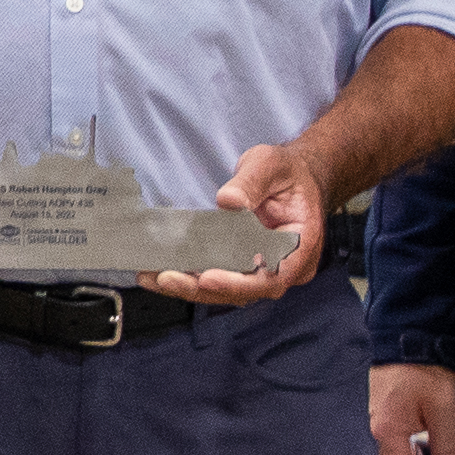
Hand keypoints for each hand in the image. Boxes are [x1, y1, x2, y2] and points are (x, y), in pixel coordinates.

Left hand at [161, 140, 323, 309]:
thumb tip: (229, 201)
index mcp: (301, 245)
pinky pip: (218, 276)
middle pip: (244, 290)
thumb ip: (252, 182)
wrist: (294, 177)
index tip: (208, 277)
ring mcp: (264, 269)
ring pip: (227, 288)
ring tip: (153, 277)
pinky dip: (190, 276)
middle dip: (202, 287)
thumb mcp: (271, 165)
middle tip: (166, 278)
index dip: (240, 283)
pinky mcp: (244, 266)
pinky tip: (160, 271)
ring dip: (190, 286)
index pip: (273, 276)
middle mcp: (285, 266)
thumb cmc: (288, 172)